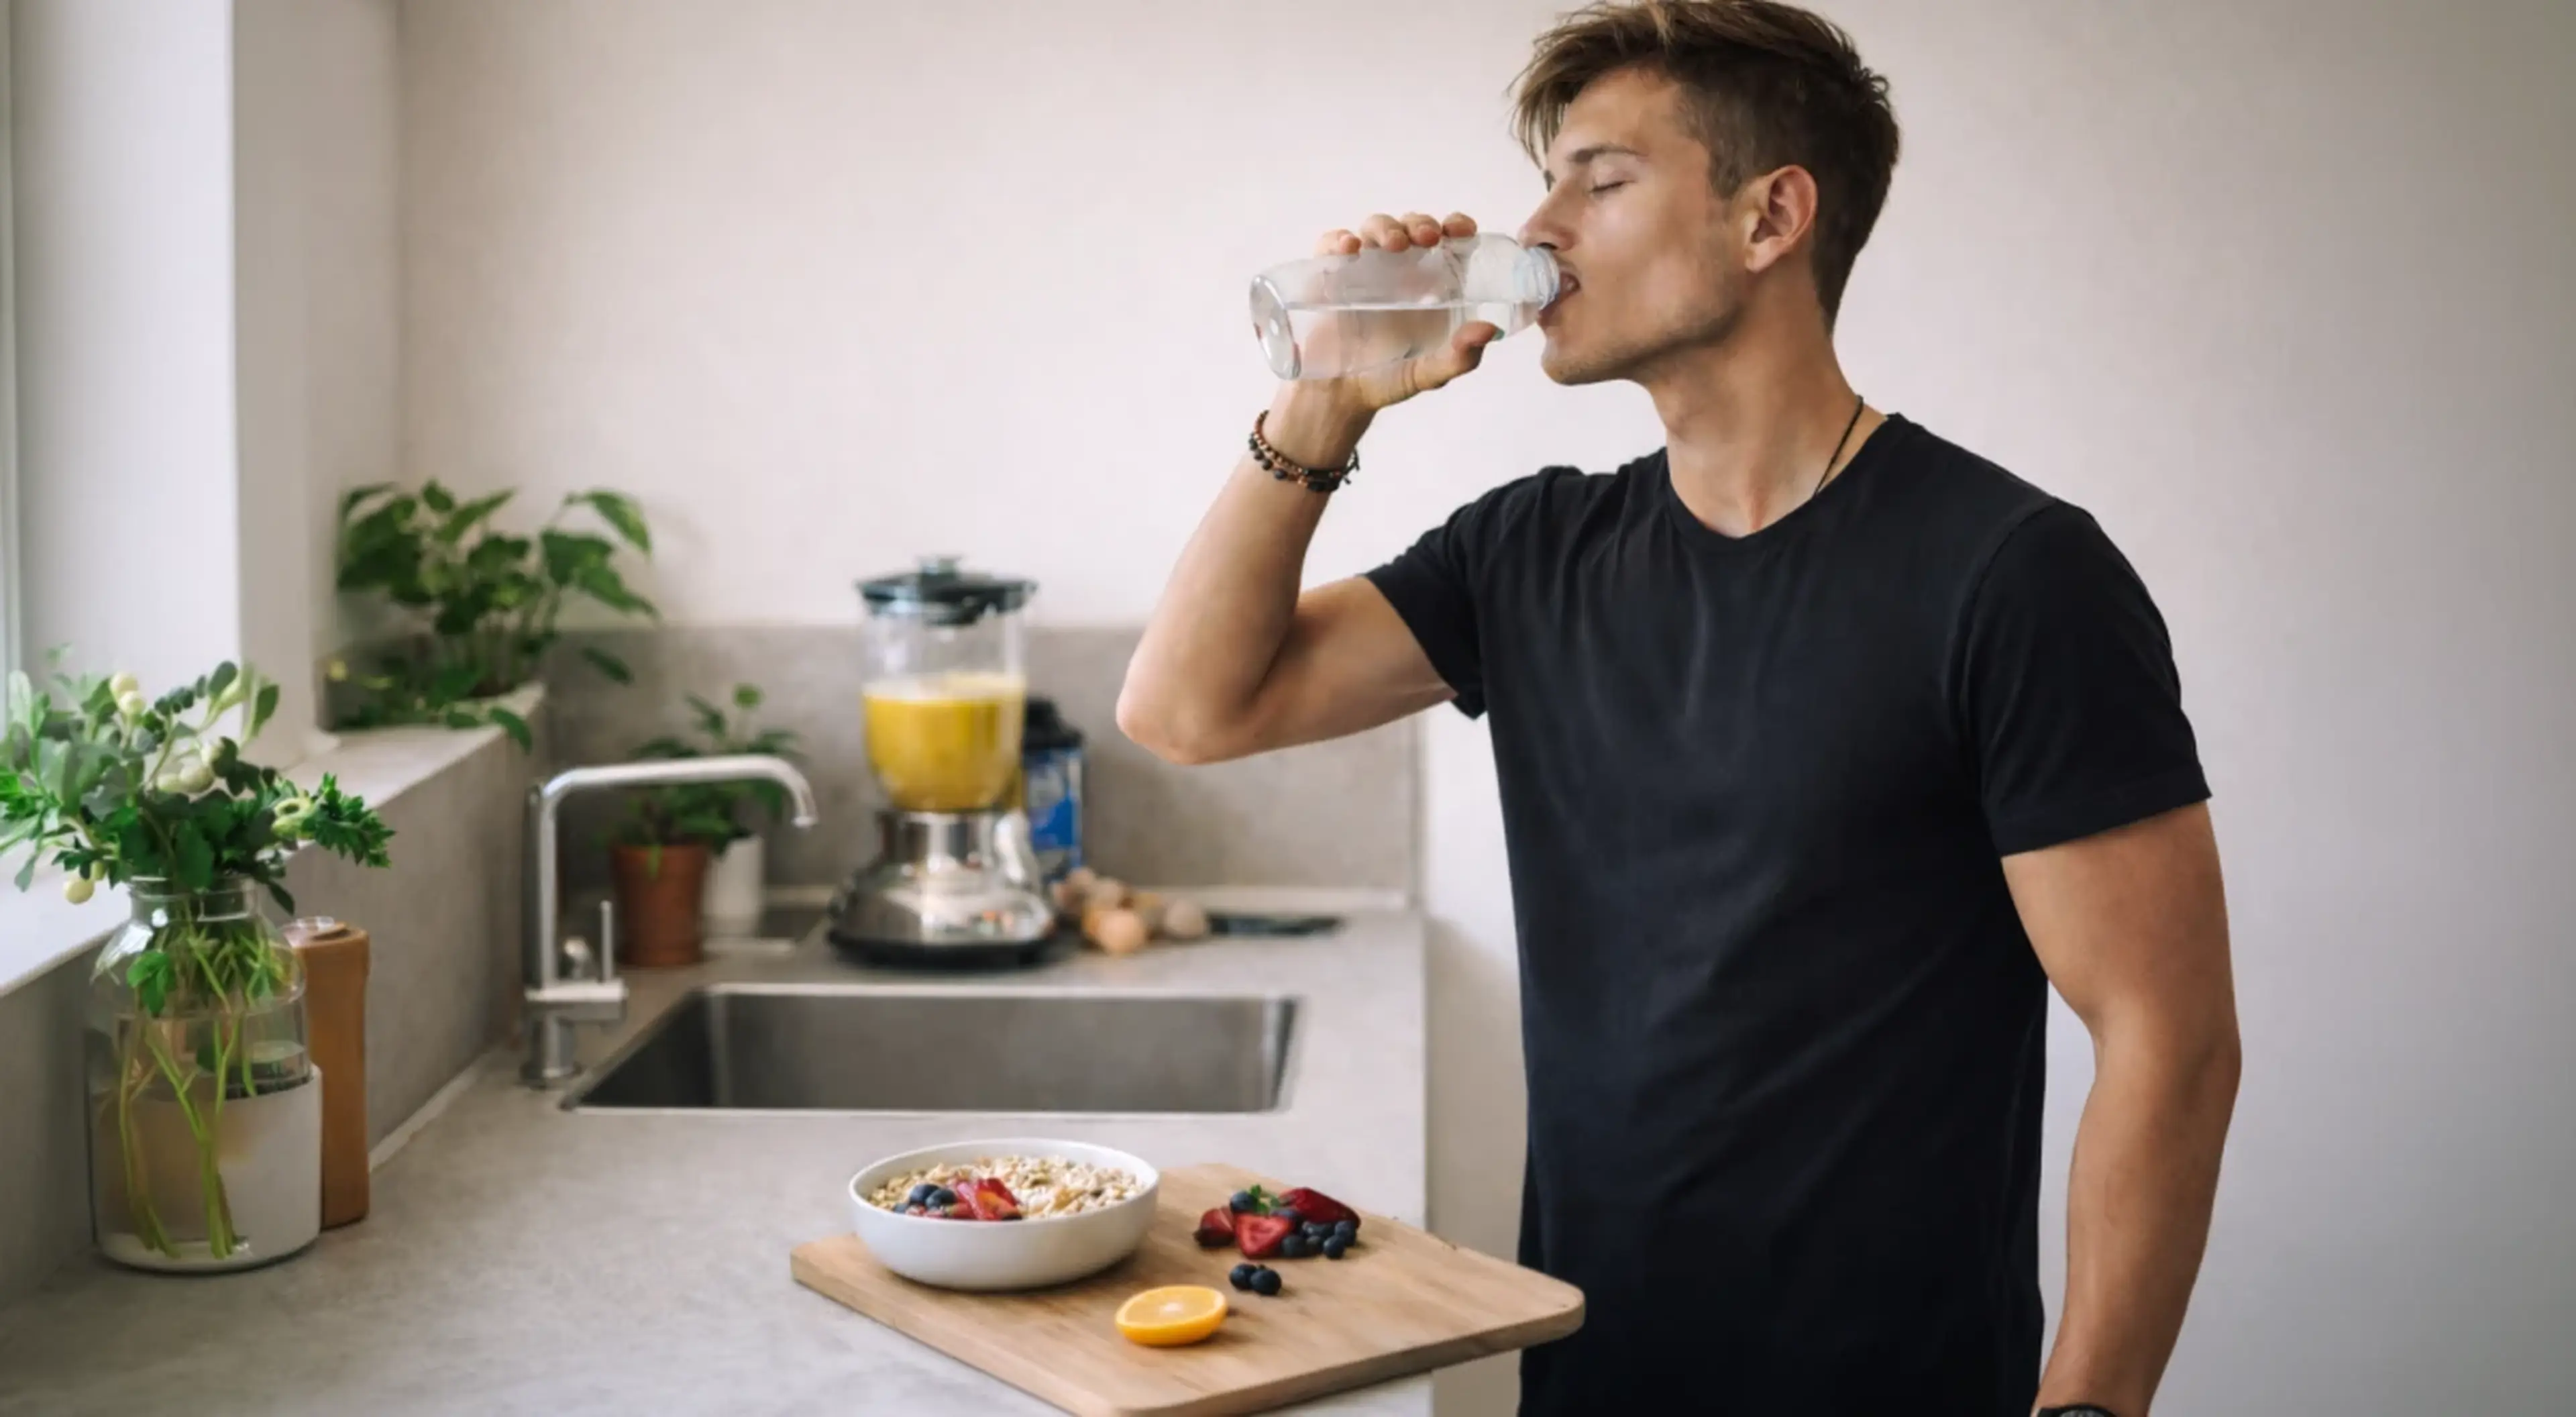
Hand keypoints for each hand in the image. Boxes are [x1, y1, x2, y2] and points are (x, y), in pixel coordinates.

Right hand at [1296, 210, 1501, 413]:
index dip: (1457, 225)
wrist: (1339, 397)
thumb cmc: (1389, 380)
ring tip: (1393, 244)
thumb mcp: (1430, 373)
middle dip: (1421, 223)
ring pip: (1375, 228)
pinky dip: (1338, 240)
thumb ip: (1460, 356)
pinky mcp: (1330, 276)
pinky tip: (1348, 248)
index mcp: (1431, 283)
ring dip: (1386, 227)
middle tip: (1428, 238)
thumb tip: (1489, 329)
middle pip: (1413, 226)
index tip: (1461, 229)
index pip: (1448, 239)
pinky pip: (1331, 246)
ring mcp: (1363, 269)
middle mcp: (1399, 269)